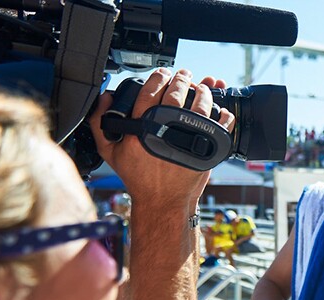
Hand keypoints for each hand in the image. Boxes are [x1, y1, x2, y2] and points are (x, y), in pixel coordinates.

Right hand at [88, 69, 235, 206]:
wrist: (163, 201)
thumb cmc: (139, 178)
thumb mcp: (110, 153)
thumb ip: (100, 124)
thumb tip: (105, 98)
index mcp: (143, 127)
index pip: (151, 90)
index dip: (159, 77)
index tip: (163, 74)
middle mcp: (167, 129)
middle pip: (177, 92)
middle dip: (182, 79)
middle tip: (184, 76)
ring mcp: (189, 138)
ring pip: (200, 104)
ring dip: (202, 91)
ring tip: (201, 89)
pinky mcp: (207, 148)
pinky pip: (221, 124)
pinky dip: (223, 114)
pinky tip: (219, 110)